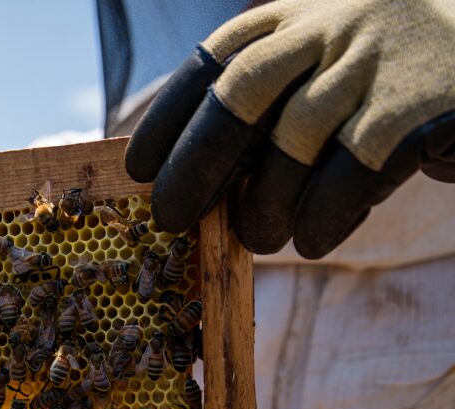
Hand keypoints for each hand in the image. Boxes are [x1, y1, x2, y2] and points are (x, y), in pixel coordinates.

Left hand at [124, 0, 454, 257]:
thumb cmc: (391, 83)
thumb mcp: (326, 67)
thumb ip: (268, 107)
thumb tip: (193, 181)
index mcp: (297, 16)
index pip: (214, 61)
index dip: (169, 117)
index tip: (139, 169)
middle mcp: (332, 26)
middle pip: (239, 94)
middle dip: (196, 164)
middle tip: (174, 218)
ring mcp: (378, 61)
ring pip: (293, 140)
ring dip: (265, 203)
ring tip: (259, 238)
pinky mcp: (418, 107)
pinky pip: (352, 171)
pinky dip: (323, 214)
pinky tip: (315, 237)